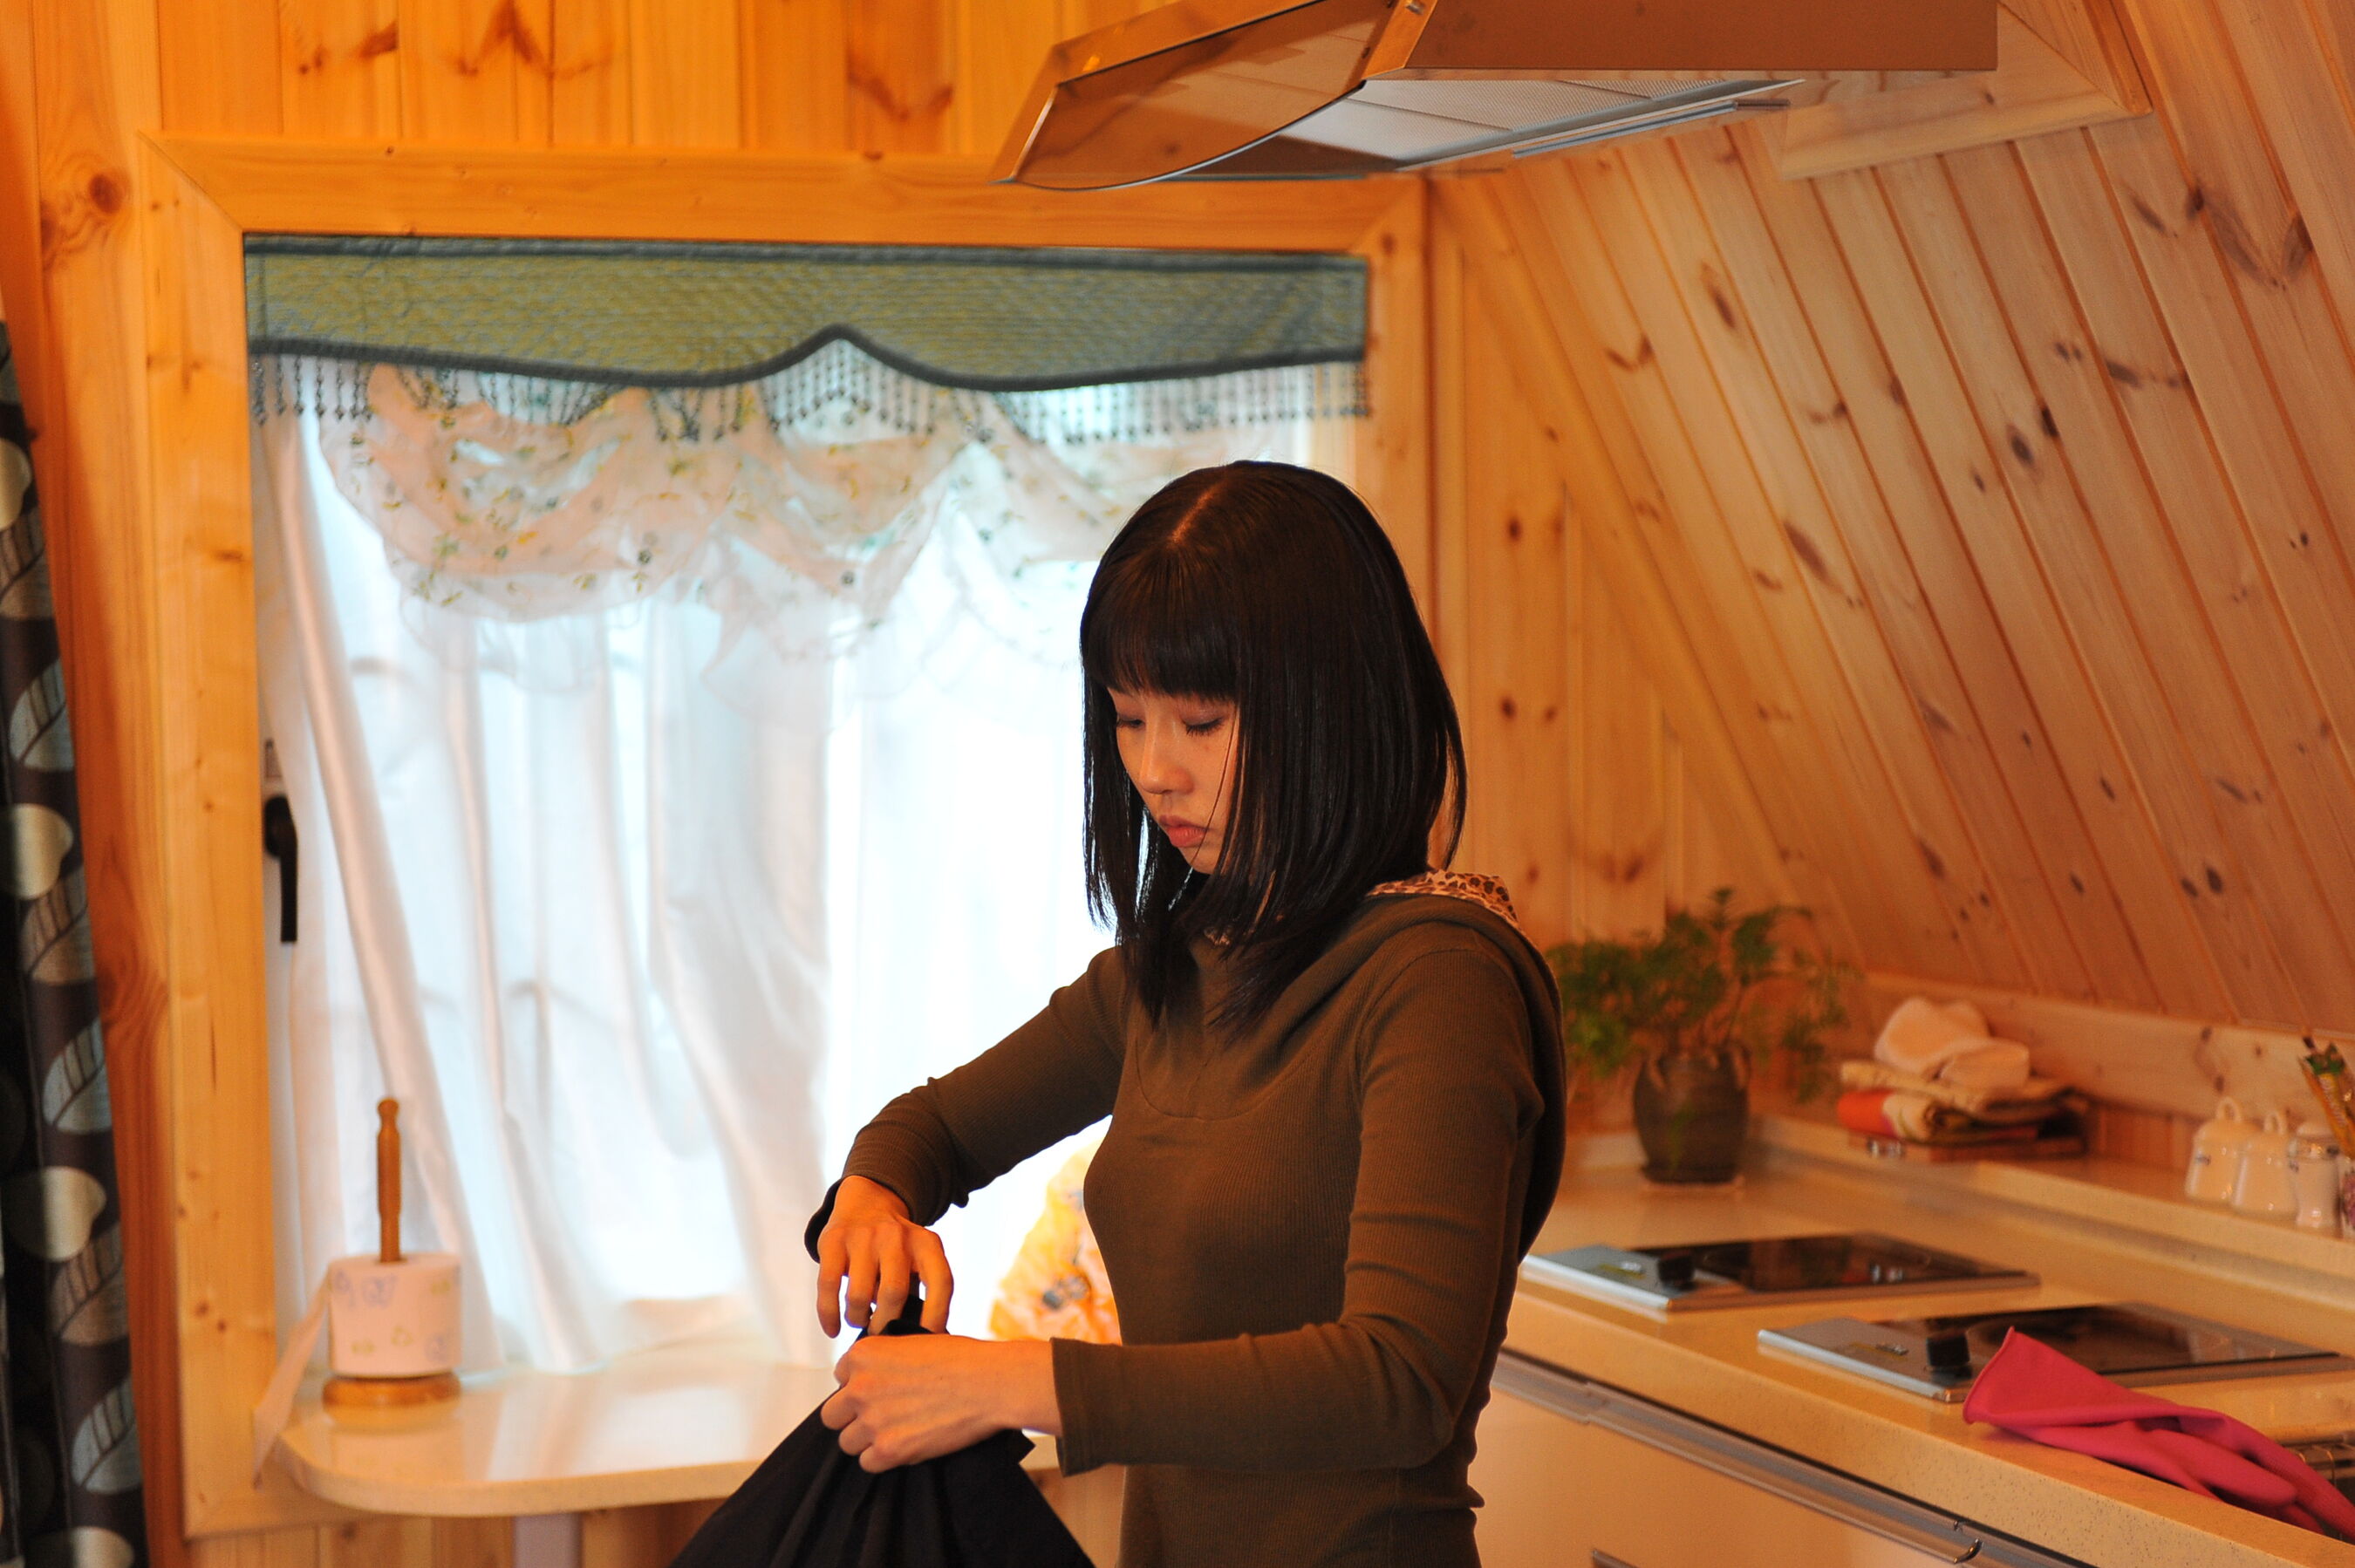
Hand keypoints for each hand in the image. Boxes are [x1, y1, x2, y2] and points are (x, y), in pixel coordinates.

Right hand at [814, 1175, 954, 1334]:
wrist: (867, 1203)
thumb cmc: (897, 1248)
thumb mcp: (919, 1258)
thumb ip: (923, 1291)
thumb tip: (921, 1339)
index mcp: (926, 1243)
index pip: (941, 1281)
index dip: (937, 1314)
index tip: (926, 1338)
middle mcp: (896, 1236)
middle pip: (893, 1293)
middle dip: (885, 1324)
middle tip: (881, 1333)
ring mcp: (864, 1236)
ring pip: (858, 1295)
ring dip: (857, 1318)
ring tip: (860, 1320)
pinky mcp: (834, 1240)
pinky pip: (829, 1286)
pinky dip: (829, 1315)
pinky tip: (833, 1329)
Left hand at [822, 1335, 1058, 1471]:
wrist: (990, 1383)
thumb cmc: (961, 1359)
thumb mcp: (913, 1342)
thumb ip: (884, 1359)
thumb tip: (872, 1377)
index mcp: (863, 1354)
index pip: (840, 1378)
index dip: (860, 1385)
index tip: (881, 1390)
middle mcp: (860, 1386)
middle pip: (833, 1414)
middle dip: (853, 1416)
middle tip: (881, 1417)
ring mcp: (872, 1420)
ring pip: (848, 1442)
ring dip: (869, 1440)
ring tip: (897, 1433)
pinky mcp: (889, 1449)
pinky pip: (867, 1463)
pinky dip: (884, 1459)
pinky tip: (905, 1446)